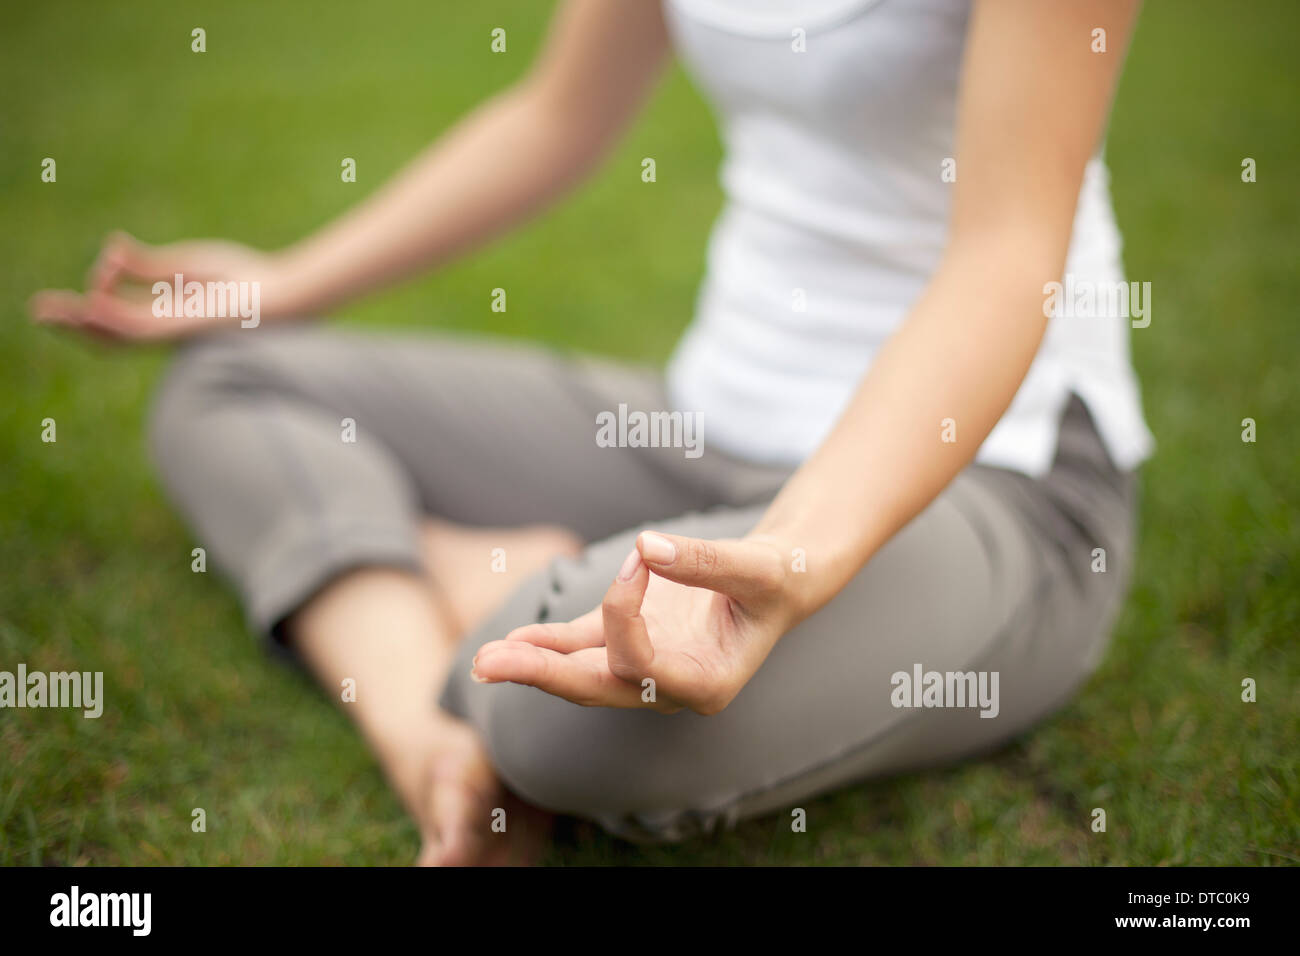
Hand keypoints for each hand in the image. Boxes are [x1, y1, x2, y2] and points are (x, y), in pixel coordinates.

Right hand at [28, 232, 302, 341]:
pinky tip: (91, 305)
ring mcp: (171, 332)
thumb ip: (147, 265)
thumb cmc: (242, 279)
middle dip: (72, 321)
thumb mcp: (185, 265)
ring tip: (48, 312)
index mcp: (165, 314)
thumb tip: (111, 248)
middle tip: (38, 310)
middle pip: (107, 332)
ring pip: (115, 336)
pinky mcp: (182, 330)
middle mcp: (163, 329)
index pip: (118, 313)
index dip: (100, 289)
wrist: (278, 292)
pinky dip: (112, 318)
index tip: (110, 255)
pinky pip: (138, 330)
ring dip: (81, 323)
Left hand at [471, 531, 799, 714]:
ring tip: (483, 662)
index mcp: (707, 685)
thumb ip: (706, 561)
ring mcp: (646, 669)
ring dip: (533, 664)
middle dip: (541, 674)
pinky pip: (581, 648)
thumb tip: (647, 546)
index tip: (638, 557)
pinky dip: (548, 645)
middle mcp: (670, 689)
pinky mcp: (630, 645)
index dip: (624, 613)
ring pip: (581, 674)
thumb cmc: (777, 578)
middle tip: (488, 666)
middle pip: (597, 688)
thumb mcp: (757, 568)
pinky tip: (512, 641)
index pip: (641, 665)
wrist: (779, 579)